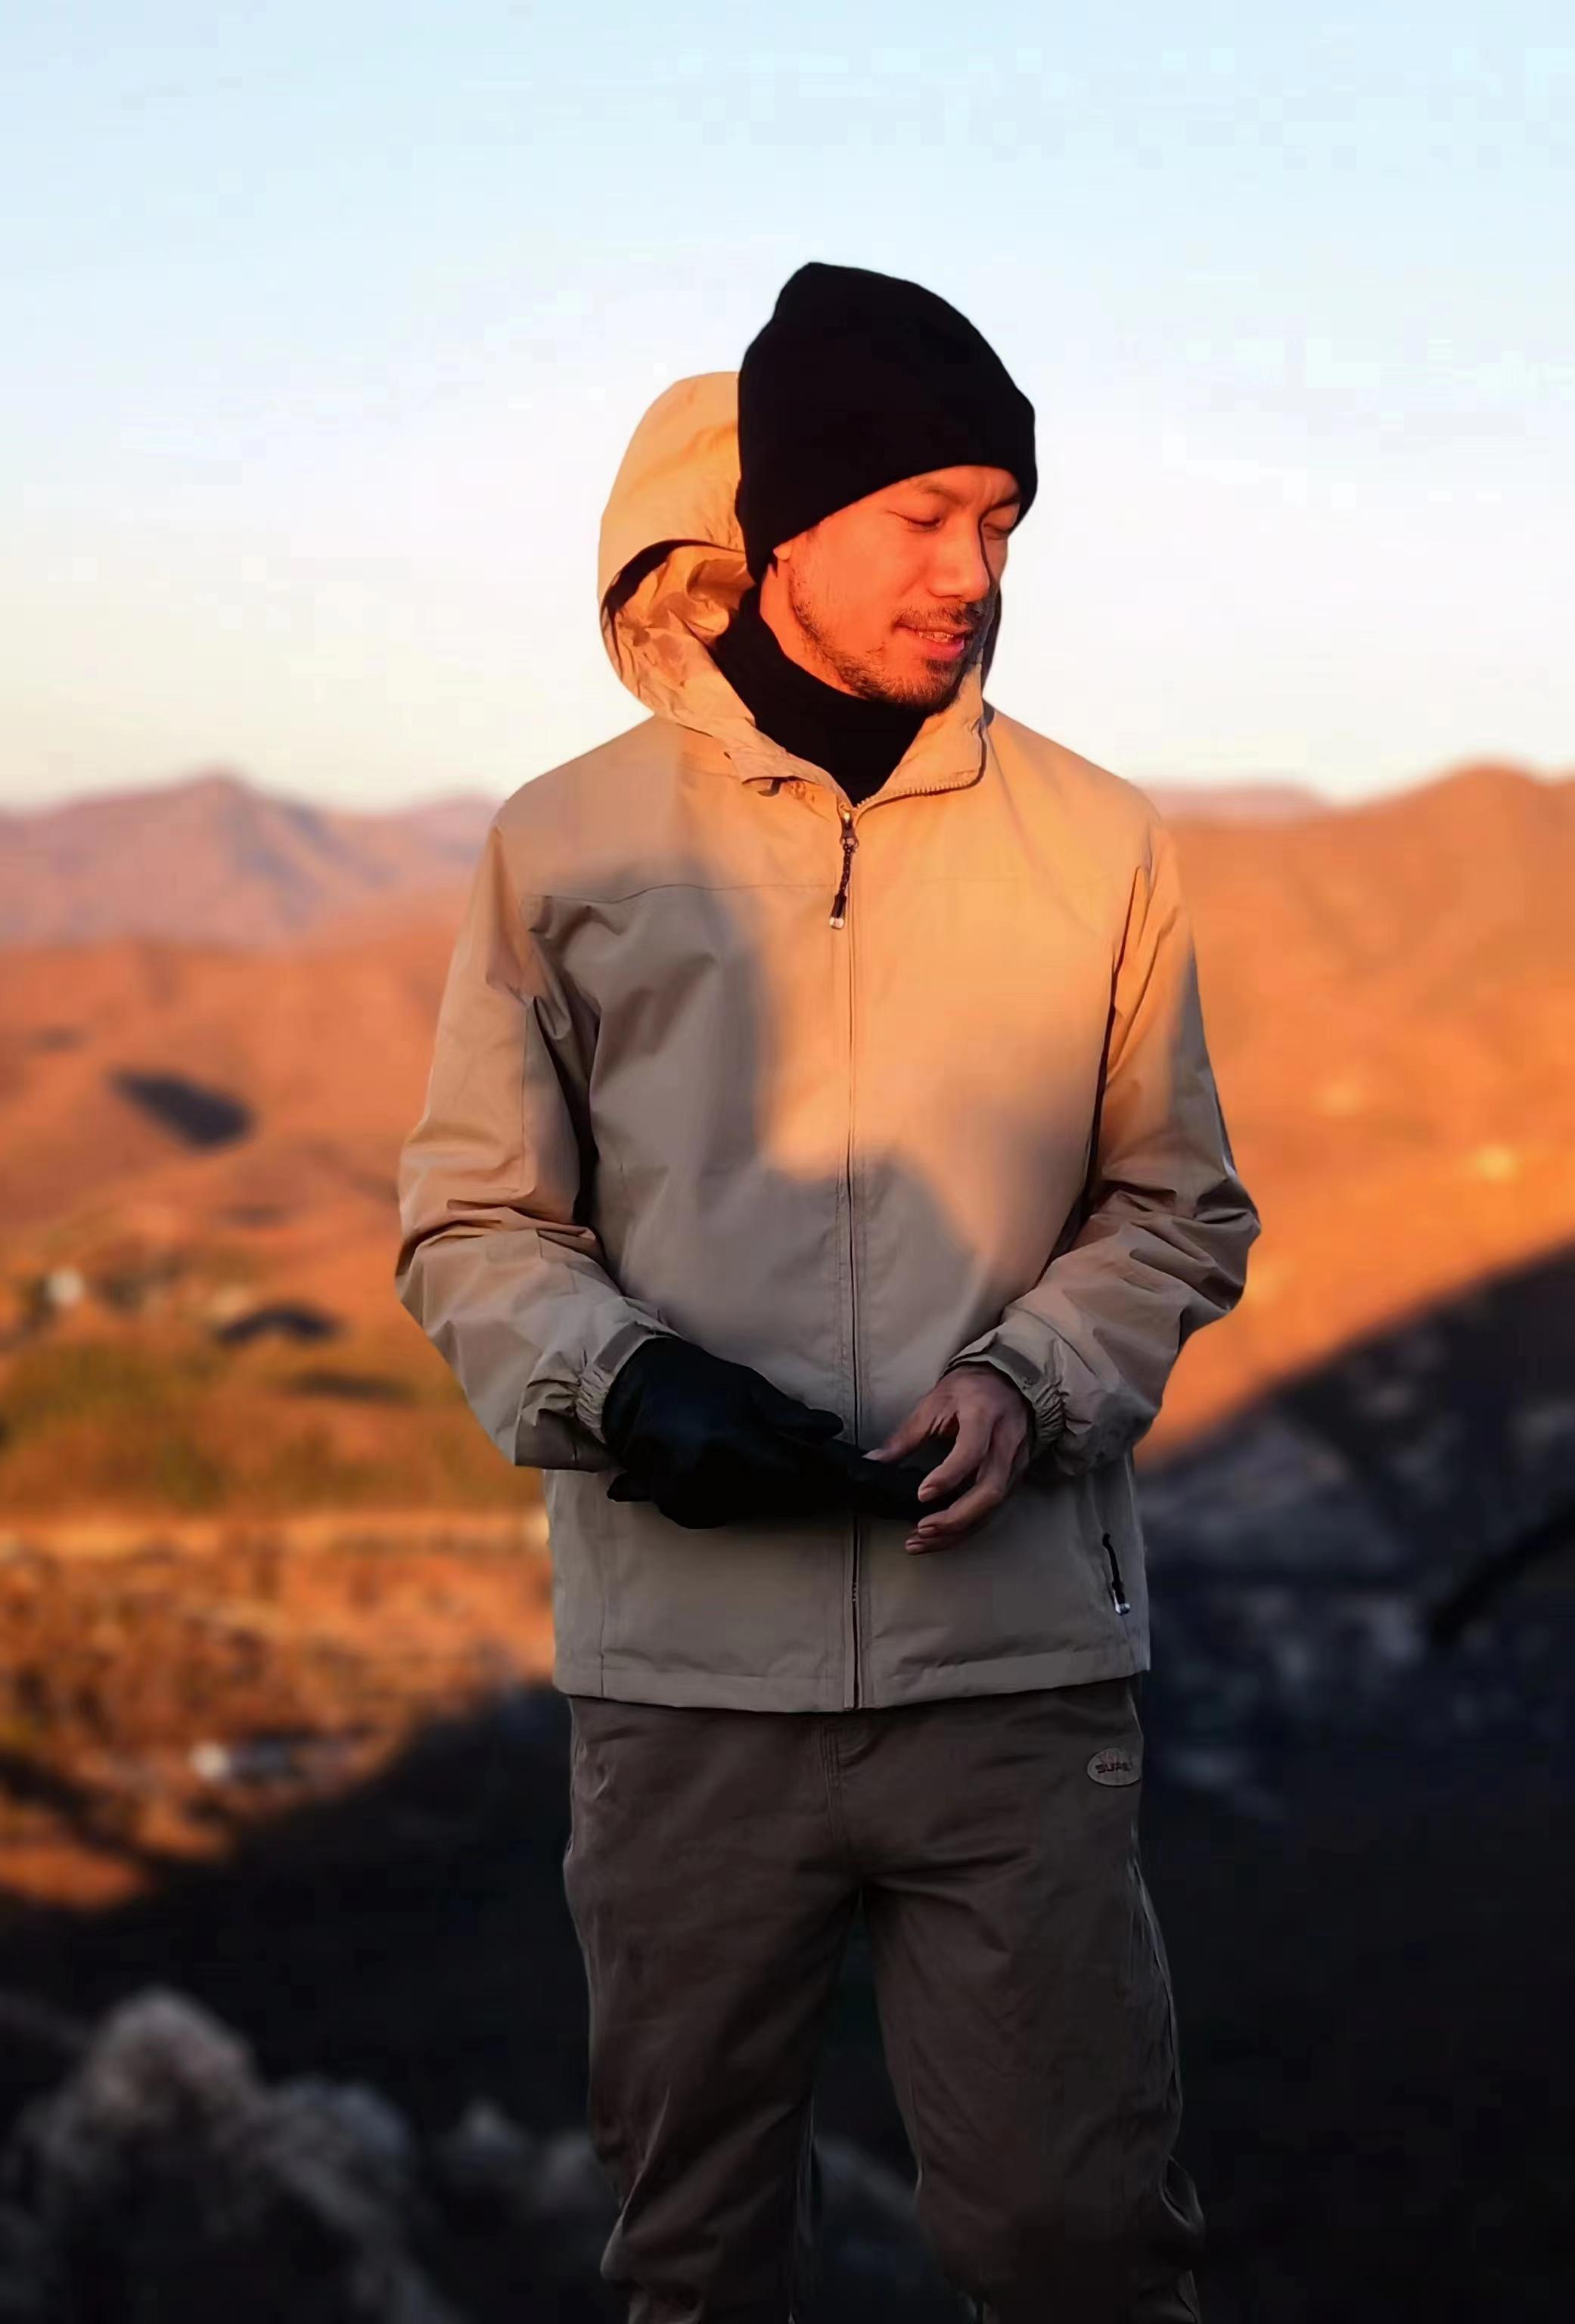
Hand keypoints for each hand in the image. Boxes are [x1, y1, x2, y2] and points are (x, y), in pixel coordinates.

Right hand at [601, 1336, 849, 1527]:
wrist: (633, 1386)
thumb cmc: (697, 1381)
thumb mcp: (747, 1387)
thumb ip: (788, 1414)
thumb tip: (832, 1429)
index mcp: (729, 1439)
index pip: (787, 1473)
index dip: (816, 1478)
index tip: (838, 1478)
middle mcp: (705, 1472)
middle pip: (769, 1496)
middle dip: (791, 1486)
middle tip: (805, 1472)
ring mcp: (685, 1494)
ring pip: (744, 1509)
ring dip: (760, 1494)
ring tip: (752, 1464)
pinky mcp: (673, 1507)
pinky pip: (717, 1514)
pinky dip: (730, 1500)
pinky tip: (728, 1475)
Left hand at [863, 1363, 1033, 1552]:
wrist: (1008, 1382)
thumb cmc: (970, 1388)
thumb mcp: (934, 1402)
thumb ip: (906, 1436)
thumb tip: (875, 1461)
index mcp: (984, 1414)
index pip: (972, 1451)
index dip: (948, 1476)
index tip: (922, 1494)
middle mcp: (1005, 1441)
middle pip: (989, 1489)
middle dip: (956, 1517)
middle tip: (922, 1528)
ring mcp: (1015, 1462)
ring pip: (993, 1507)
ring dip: (958, 1530)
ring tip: (922, 1540)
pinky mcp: (1014, 1477)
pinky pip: (994, 1510)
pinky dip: (966, 1528)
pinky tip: (941, 1536)